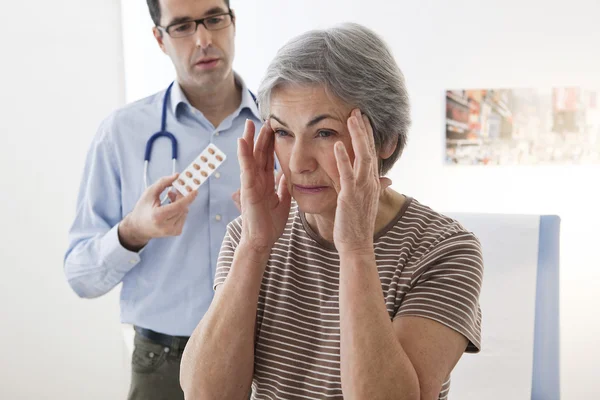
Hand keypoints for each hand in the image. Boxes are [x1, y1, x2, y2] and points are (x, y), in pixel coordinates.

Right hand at [119, 173, 197, 250]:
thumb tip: (177, 175)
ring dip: (180, 202)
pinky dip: (180, 209)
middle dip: (182, 196)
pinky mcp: (176, 232)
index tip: (195, 190)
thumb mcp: (149, 193)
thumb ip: (163, 182)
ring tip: (170, 197)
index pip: (178, 206)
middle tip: (179, 187)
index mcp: (158, 216)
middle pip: (182, 207)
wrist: (138, 228)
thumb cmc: (142, 208)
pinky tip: (171, 207)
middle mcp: (166, 226)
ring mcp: (172, 231)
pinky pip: (183, 216)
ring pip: (184, 211)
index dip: (188, 197)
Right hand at [237, 120, 291, 253]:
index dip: (270, 143)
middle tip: (264, 119)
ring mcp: (251, 184)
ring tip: (250, 124)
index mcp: (265, 182)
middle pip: (259, 153)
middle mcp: (257, 180)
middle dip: (261, 136)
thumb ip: (283, 187)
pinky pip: (246, 169)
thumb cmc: (270, 224)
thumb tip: (286, 175)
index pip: (268, 158)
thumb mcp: (282, 201)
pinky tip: (242, 142)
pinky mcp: (248, 189)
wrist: (262, 241)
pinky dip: (244, 155)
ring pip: (250, 157)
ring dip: (249, 140)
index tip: (274, 127)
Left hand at [331, 109, 390, 254]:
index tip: (362, 119)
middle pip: (369, 149)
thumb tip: (384, 181)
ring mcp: (361, 189)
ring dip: (357, 136)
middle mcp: (370, 182)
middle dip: (364, 129)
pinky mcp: (350, 196)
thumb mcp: (366, 202)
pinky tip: (338, 144)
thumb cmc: (357, 225)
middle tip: (357, 110)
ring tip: (351, 118)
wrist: (357, 245)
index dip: (367, 135)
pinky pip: (347, 174)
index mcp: (372, 182)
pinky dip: (343, 158)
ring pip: (362, 156)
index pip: (371, 153)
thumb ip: (371, 188)